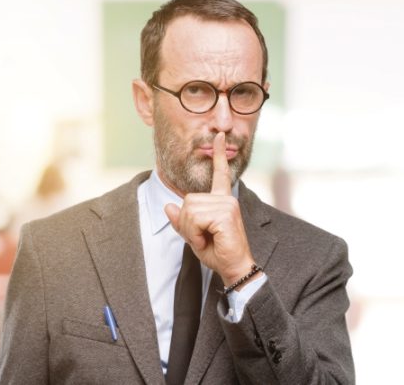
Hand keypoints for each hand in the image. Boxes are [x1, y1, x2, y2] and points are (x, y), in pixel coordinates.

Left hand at [165, 132, 258, 286]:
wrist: (234, 267)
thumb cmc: (218, 252)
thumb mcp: (194, 236)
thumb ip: (182, 221)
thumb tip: (169, 206)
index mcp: (222, 201)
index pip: (220, 174)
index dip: (218, 155)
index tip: (220, 137)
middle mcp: (226, 199)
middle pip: (188, 200)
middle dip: (187, 223)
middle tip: (201, 237)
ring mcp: (227, 205)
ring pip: (189, 210)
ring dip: (191, 230)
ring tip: (206, 239)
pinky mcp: (225, 214)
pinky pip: (195, 219)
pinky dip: (195, 234)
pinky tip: (208, 240)